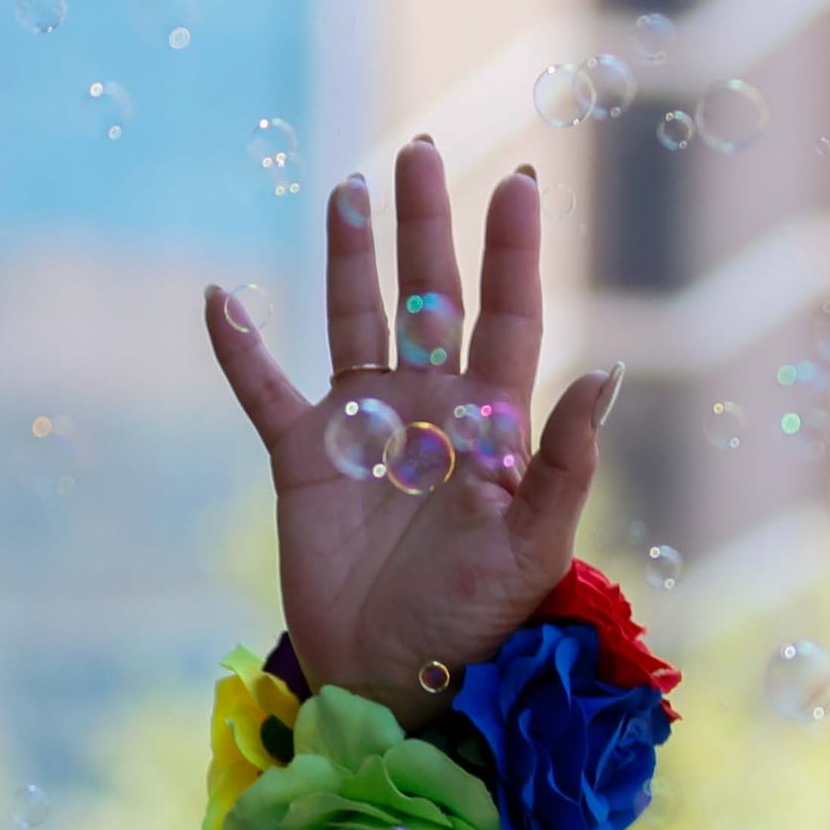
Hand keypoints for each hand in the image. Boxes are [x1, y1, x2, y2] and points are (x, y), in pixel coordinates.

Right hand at [202, 139, 616, 722]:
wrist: (402, 680)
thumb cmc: (482, 619)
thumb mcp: (536, 544)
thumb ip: (566, 461)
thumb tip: (607, 375)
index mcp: (493, 422)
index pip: (507, 316)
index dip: (513, 252)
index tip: (522, 181)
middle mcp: (431, 409)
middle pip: (430, 295)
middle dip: (427, 226)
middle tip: (424, 150)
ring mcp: (366, 428)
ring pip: (356, 319)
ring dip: (350, 257)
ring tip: (351, 188)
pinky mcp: (302, 459)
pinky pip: (264, 390)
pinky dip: (241, 349)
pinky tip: (223, 299)